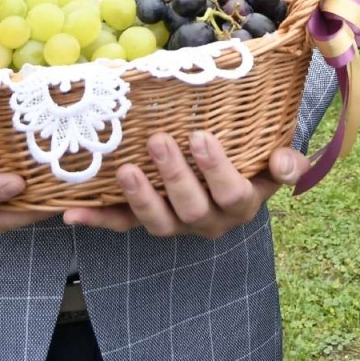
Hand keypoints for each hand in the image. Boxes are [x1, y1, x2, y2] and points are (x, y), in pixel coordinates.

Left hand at [60, 132, 306, 238]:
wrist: (237, 183)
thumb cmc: (257, 162)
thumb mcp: (278, 162)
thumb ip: (288, 163)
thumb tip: (282, 162)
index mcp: (242, 204)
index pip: (232, 193)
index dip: (216, 169)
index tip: (200, 136)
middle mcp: (210, 221)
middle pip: (191, 208)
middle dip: (174, 176)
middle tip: (160, 140)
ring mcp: (177, 224)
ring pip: (157, 223)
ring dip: (139, 198)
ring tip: (126, 169)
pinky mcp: (149, 221)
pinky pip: (122, 225)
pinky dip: (97, 219)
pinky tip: (71, 213)